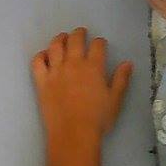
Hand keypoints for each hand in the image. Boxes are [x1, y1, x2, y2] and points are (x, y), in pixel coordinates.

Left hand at [32, 28, 131, 143]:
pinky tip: (45, 55)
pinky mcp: (42, 81)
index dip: (99, 42)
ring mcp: (55, 71)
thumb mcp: (115, 100)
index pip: (97, 46)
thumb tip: (127, 63)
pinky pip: (38, 61)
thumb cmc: (98, 118)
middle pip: (75, 40)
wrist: (74, 133)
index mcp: (93, 67)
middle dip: (79, 33)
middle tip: (80, 32)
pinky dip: (41, 55)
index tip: (100, 43)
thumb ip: (121, 79)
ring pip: (55, 46)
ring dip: (60, 38)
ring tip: (62, 37)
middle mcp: (73, 64)